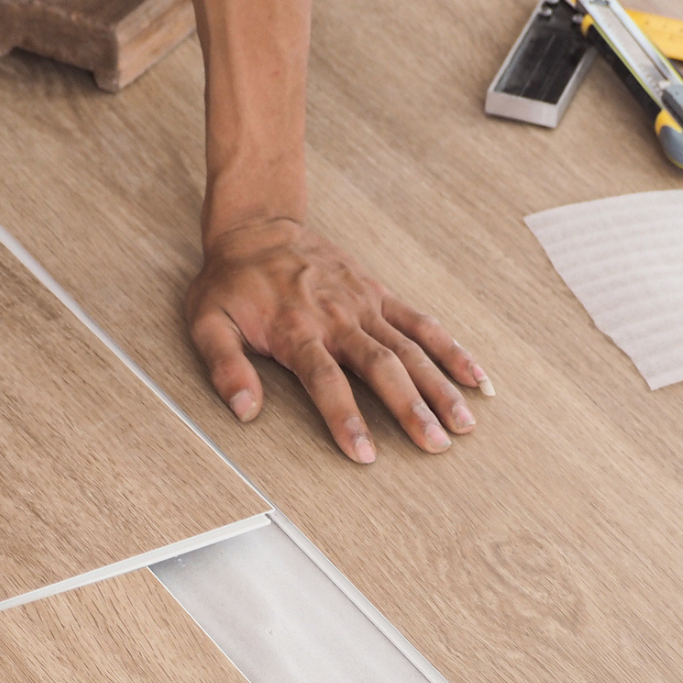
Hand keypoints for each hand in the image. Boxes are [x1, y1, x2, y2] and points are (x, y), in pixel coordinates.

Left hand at [186, 218, 491, 462]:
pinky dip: (450, 349)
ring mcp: (365, 304)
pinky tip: (474, 378)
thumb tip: (245, 411)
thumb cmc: (231, 282)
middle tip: (434, 445)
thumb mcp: (208, 321)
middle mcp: (338, 317)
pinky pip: (421, 322)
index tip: (365, 454)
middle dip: (410, 407)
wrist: (259, 228)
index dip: (346, 418)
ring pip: (409, 348)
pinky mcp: (380, 294)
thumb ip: (225, 366)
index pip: (326, 380)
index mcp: (297, 330)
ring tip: (463, 424)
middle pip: (381, 366)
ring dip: (439, 386)